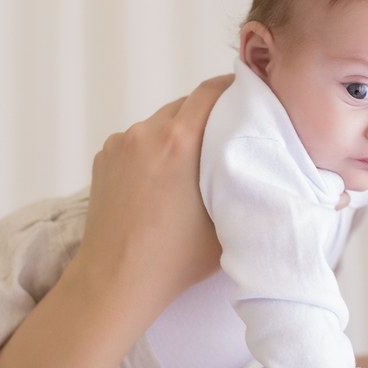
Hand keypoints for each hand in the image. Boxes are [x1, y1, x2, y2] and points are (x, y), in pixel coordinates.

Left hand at [72, 75, 233, 315]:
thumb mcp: (226, 221)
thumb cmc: (175, 259)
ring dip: (176, 134)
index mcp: (180, 142)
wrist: (115, 280)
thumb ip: (243, 186)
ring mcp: (120, 144)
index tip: (246, 95)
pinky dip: (151, 152)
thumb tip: (263, 170)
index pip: (211, 91)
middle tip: (224, 138)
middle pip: (185, 105)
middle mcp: (146, 134)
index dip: (233, 88)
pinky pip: (136, 142)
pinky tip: (160, 182)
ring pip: (159, 123)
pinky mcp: (103, 158)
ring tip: (190, 166)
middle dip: (206, 116)